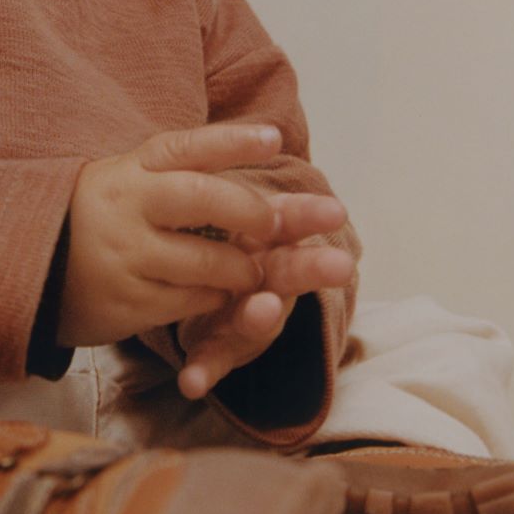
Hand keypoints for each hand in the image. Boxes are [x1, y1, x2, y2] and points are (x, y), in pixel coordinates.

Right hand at [56, 123, 288, 348]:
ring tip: (252, 271)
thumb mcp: (130, 178)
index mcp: (132, 169)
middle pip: (201, 197)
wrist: (33, 266)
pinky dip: (213, 298)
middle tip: (274, 224)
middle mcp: (127, 205)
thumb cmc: (102, 214)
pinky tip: (217, 294)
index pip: (187, 147)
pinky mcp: (124, 301)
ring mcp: (124, 254)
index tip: (274, 139)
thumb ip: (182, 169)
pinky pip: (187, 301)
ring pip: (203, 260)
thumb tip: (262, 144)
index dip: (232, 141)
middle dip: (249, 211)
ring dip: (239, 268)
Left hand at [175, 193, 354, 398]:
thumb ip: (244, 179)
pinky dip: (205, 370)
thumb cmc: (212, 226)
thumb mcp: (225, 198)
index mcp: (264, 237)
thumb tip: (270, 130)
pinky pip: (212, 359)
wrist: (174, 258)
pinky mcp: (216, 346)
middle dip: (311, 269)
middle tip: (340, 265)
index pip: (291, 225)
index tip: (333, 213)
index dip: (308, 219)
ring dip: (258, 319)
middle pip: (288, 273)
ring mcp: (240, 315)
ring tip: (258, 312)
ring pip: (255, 320)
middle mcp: (262, 278)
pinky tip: (191, 382)